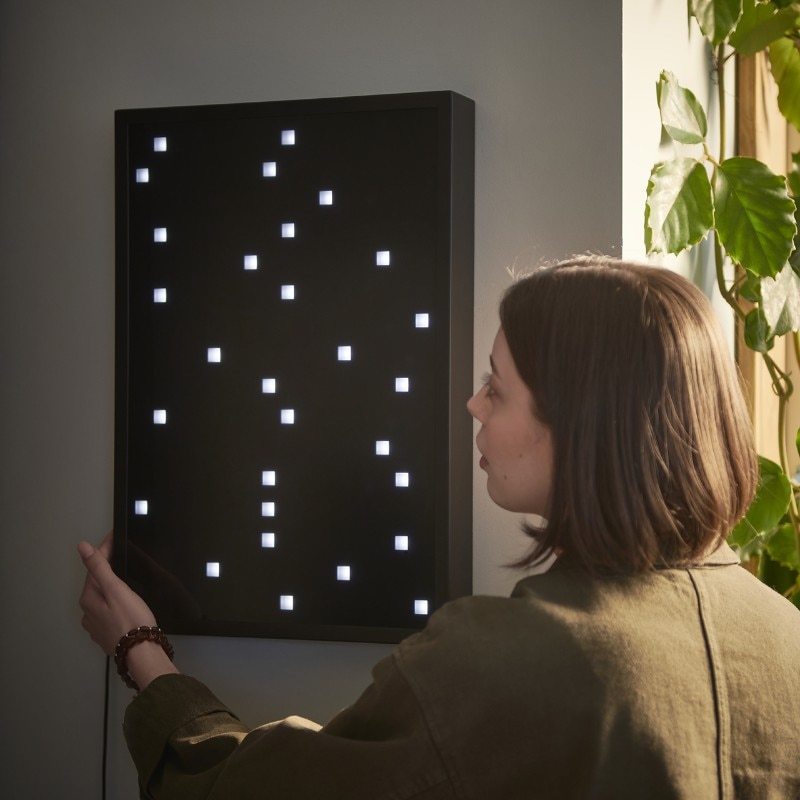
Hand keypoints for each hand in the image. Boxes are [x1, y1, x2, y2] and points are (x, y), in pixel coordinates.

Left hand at [78, 532, 156, 655]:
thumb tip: (82, 547)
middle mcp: (88, 612)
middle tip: (120, 553)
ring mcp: (96, 625)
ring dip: (110, 586)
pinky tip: (124, 603)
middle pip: (97, 583)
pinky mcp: (107, 634)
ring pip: (102, 599)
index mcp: (89, 598)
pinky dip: (114, 602)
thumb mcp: (116, 589)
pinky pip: (107, 612)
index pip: (95, 567)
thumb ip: (99, 567)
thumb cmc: (132, 619)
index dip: (105, 550)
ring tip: (123, 576)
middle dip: (106, 568)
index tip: (114, 536)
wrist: (141, 652)